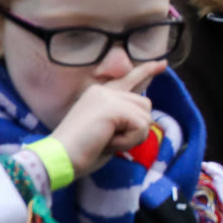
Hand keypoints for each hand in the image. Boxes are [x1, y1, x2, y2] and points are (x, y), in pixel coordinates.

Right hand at [50, 61, 165, 176]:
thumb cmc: (81, 152)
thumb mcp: (107, 132)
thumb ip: (123, 119)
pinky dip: (129, 141)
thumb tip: (144, 116)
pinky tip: (108, 142)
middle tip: (108, 140)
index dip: (146, 71)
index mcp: (99, 94)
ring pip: (145, 117)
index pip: (128, 79)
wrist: (60, 159)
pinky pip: (140, 127)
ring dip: (132, 137)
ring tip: (107, 140)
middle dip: (135, 130)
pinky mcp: (114, 107)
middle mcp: (104, 91)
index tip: (162, 63)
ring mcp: (108, 96)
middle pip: (145, 106)